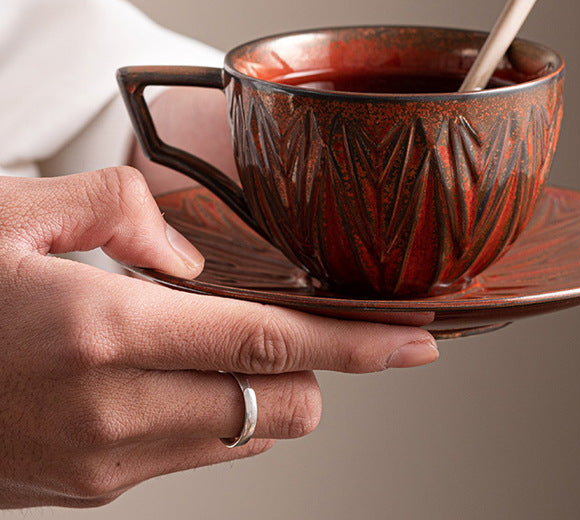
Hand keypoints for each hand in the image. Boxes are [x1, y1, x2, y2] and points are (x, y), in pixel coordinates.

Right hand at [0, 169, 437, 508]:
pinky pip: (191, 454)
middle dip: (316, 368)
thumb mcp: (16, 212)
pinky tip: (179, 368)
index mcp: (103, 335)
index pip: (273, 348)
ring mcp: (99, 465)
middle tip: (304, 318)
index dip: (359, 346)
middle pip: (281, 407)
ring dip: (263, 389)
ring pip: (244, 436)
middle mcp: (113, 415)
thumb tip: (186, 260)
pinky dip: (215, 411)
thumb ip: (119, 212)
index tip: (418, 342)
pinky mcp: (83, 489)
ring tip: (228, 338)